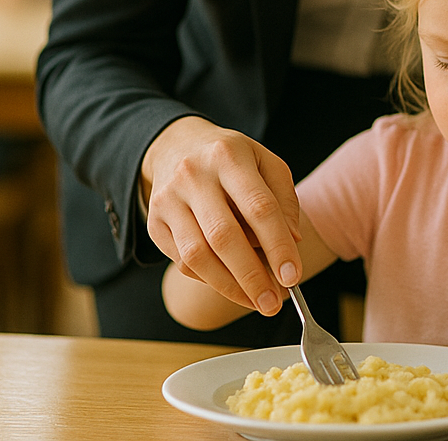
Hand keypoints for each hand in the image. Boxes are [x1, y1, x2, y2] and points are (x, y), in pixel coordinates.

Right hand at [142, 116, 302, 315]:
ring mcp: (169, 199)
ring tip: (256, 301)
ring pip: (197, 256)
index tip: (293, 276)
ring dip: (229, 286)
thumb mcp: (265, 162)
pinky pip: (182, 262)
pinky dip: (209, 279)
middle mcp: (194, 175)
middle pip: (224, 236)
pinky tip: (229, 283)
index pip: (258, 207)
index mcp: (229, 155)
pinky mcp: (154, 222)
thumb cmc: (231, 158)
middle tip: (274, 303)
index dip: (278, 245)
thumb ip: (284, 199)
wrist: (176, 145)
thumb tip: (292, 241)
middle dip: (252, 276)